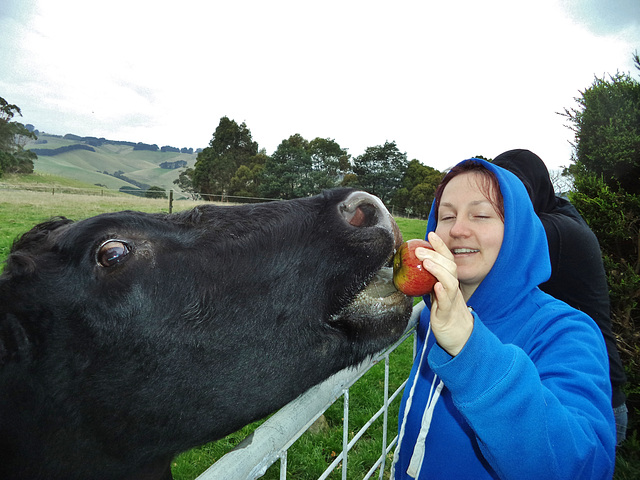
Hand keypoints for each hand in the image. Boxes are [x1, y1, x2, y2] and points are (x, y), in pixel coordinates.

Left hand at [416, 232, 473, 355]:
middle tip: (419, 249)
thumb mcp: (436, 295)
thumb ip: (428, 282)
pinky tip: (436, 287)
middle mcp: (452, 289)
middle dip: (435, 255)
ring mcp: (451, 302)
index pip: (447, 260)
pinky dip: (442, 293)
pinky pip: (446, 303)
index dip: (440, 247)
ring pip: (449, 283)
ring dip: (438, 271)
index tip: (431, 234)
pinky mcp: (446, 315)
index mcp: (449, 283)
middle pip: (449, 268)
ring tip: (427, 263)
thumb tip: (412, 269)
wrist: (459, 338)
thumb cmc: (446, 315)